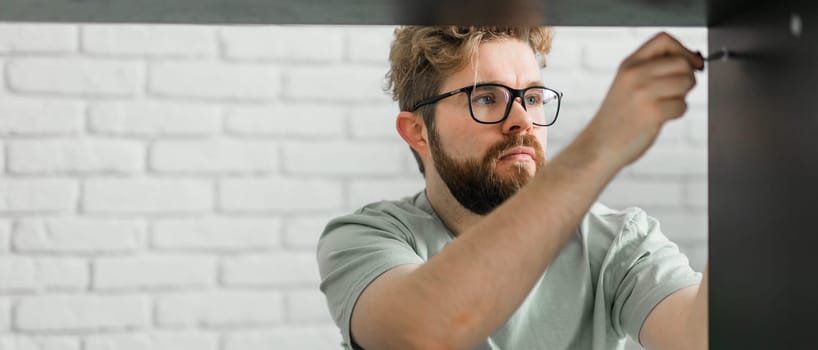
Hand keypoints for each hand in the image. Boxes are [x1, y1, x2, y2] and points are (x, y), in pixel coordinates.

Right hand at [581, 32, 703, 168]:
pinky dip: (677, 113)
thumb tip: (692, 61)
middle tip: (675, 92)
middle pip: (681, 62)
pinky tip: (660, 119)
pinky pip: (682, 105)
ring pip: (686, 82)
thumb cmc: (617, 118)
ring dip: (682, 96)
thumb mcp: (626, 83)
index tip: (689, 64)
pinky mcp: (652, 112)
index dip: (683, 50)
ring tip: (665, 105)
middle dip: (687, 77)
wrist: (599, 145)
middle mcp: (635, 74)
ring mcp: (643, 93)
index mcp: (629, 64)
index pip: (664, 39)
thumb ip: (651, 69)